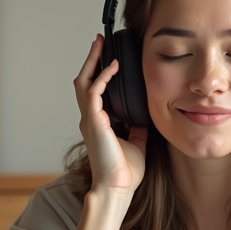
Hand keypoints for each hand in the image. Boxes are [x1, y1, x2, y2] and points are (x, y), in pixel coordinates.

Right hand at [74, 34, 147, 195]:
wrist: (117, 187)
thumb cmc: (124, 172)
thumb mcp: (137, 143)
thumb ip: (138, 128)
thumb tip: (146, 117)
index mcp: (98, 123)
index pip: (93, 91)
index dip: (98, 72)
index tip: (108, 57)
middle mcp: (90, 118)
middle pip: (84, 80)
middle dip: (92, 60)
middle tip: (99, 42)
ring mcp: (90, 119)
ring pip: (84, 81)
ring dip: (93, 61)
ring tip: (101, 45)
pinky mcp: (93, 121)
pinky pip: (94, 91)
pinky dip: (103, 76)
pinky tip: (113, 66)